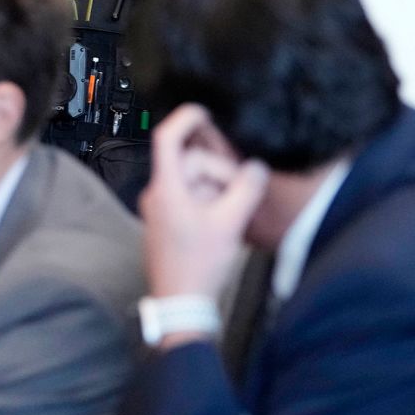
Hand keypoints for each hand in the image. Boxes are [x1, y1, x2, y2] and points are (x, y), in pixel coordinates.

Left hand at [138, 103, 268, 298]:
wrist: (182, 303)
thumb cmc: (198, 267)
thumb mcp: (230, 224)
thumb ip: (246, 190)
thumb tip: (256, 167)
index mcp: (166, 189)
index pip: (167, 139)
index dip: (185, 119)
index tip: (203, 112)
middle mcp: (157, 194)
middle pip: (190, 162)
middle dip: (218, 172)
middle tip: (238, 192)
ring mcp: (160, 208)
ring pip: (193, 181)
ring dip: (216, 189)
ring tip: (230, 215)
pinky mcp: (167, 221)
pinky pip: (190, 198)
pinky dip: (209, 201)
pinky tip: (223, 222)